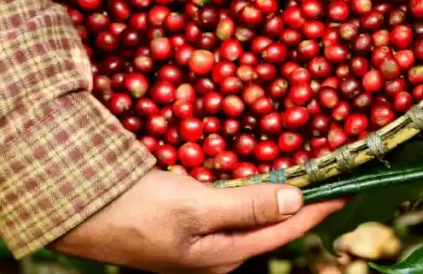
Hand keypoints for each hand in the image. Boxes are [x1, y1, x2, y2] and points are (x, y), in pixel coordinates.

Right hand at [51, 170, 343, 272]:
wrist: (74, 206)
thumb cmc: (134, 212)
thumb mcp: (194, 209)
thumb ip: (247, 206)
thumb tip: (296, 200)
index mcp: (223, 256)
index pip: (285, 231)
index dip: (318, 208)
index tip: (348, 187)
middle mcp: (216, 250)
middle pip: (271, 222)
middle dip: (302, 199)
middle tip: (331, 172)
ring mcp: (200, 235)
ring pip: (251, 209)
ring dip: (277, 189)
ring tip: (306, 167)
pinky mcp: (185, 216)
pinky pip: (229, 199)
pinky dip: (249, 183)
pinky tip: (258, 166)